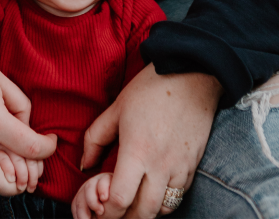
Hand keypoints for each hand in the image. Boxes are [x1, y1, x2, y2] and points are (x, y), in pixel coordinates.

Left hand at [80, 64, 221, 218]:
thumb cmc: (151, 88)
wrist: (194, 74)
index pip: (119, 199)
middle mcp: (160, 165)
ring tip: (131, 207)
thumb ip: (95, 138)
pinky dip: (163, 202)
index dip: (106, 213)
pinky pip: (178, 196)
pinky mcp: (194, 165)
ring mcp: (180, 167)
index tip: (98, 211)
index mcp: (137, 151)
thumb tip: (85, 164)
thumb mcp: (116, 108)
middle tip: (112, 215)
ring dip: (145, 213)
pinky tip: (151, 193)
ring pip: (162, 209)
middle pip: (142, 213)